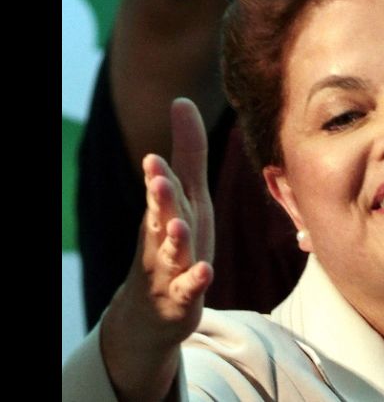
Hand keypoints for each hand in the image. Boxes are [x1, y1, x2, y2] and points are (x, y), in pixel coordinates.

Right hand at [101, 98, 214, 400]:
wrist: (152, 309)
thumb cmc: (174, 241)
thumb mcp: (186, 196)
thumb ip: (188, 152)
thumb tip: (182, 100)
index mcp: (165, 211)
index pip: (161, 190)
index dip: (159, 175)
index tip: (153, 157)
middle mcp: (163, 237)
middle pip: (161, 215)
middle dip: (159, 197)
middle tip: (156, 177)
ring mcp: (170, 269)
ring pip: (172, 253)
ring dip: (175, 239)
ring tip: (179, 224)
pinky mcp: (181, 297)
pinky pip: (188, 290)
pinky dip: (195, 281)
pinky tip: (205, 272)